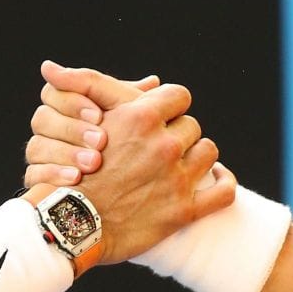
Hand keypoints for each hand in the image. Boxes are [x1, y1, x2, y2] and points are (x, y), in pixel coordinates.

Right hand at [24, 61, 153, 187]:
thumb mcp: (135, 123)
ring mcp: (42, 157)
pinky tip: (75, 178)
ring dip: (66, 152)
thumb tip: (154, 81)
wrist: (116, 203)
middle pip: (42, 118)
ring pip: (35, 146)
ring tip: (93, 163)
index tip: (99, 115)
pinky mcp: (38, 183)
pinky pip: (33, 175)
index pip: (55, 92)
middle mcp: (51, 130)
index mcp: (68, 109)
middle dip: (73, 129)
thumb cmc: (131, 153)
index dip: (74, 101)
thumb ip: (137, 101)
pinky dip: (54, 175)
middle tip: (101, 141)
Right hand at [39, 80, 235, 262]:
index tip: (159, 117)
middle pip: (191, 126)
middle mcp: (163, 145)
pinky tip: (216, 177)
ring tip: (179, 162)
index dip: (169, 105)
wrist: (69, 222)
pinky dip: (224, 181)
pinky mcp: (184, 211)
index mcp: (142, 117)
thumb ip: (97, 85)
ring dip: (195, 155)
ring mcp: (176, 179)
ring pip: (208, 152)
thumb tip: (92, 69)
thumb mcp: (82, 117)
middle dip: (177, 133)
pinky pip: (224, 191)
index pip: (179, 95)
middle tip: (159, 146)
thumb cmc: (72, 165)